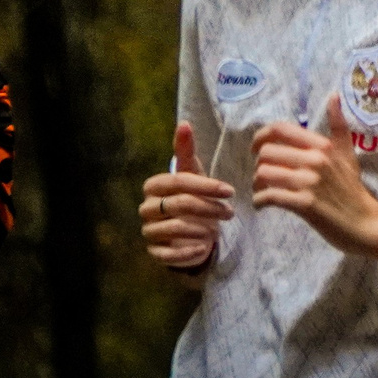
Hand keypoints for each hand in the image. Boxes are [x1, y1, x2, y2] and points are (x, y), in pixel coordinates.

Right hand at [140, 120, 231, 271]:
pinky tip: (204, 247)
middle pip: (180, 204)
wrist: (188, 229)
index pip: (180, 182)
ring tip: (219, 229)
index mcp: (154, 186)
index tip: (231, 190)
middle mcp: (146, 208)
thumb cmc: (191, 196)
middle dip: (209, 207)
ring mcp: (149, 231)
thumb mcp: (191, 172)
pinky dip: (188, 252)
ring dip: (202, 228)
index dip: (207, 186)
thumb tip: (184, 122)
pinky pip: (169, 254)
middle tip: (231, 212)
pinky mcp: (154, 252)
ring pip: (175, 228)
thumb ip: (186, 150)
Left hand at [252, 96, 377, 254]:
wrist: (365, 223)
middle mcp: (315, 159)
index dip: (260, 137)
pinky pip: (268, 196)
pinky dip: (260, 201)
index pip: (280, 129)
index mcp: (323, 145)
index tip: (257, 149)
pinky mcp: (304, 204)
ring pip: (263, 174)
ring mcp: (310, 182)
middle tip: (263, 177)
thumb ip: (338, 126)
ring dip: (256, 185)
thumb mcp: (348, 154)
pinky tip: (263, 205)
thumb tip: (333, 95)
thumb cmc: (352, 189)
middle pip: (266, 152)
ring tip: (262, 191)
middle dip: (258, 165)